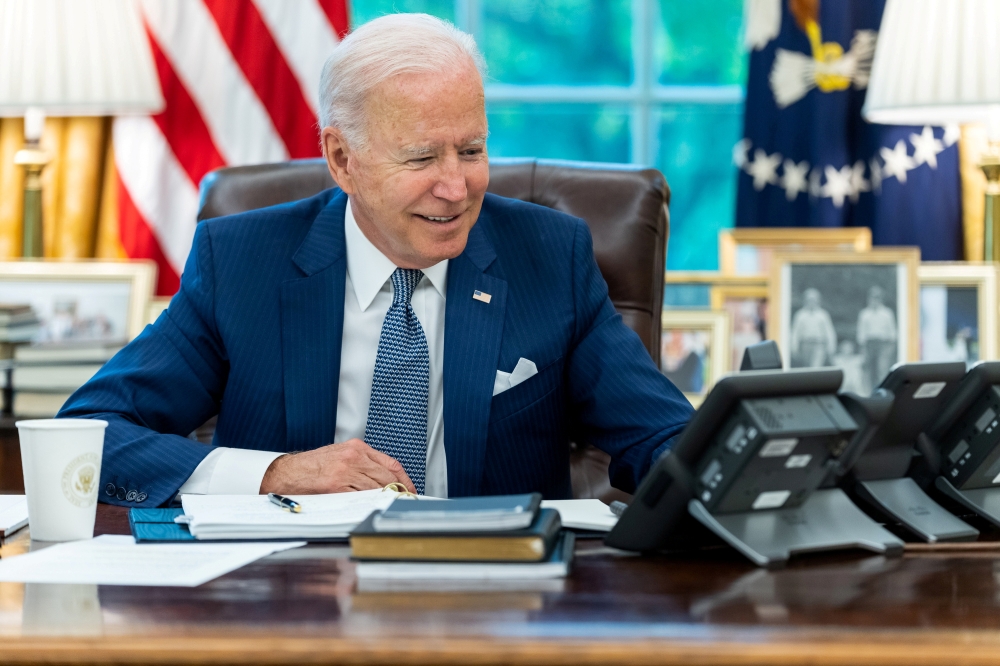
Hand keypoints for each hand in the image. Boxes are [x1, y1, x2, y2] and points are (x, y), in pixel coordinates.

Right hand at [259, 438, 414, 494]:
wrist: (288, 473)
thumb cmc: (313, 466)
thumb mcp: (341, 455)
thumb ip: (362, 463)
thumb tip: (384, 480)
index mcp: (357, 448)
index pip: (390, 463)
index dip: (404, 479)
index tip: (410, 489)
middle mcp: (353, 457)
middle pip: (387, 476)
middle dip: (399, 491)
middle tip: (405, 502)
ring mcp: (345, 471)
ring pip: (376, 488)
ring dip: (385, 499)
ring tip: (391, 507)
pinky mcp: (336, 486)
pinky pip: (360, 496)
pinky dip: (369, 503)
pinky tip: (374, 507)